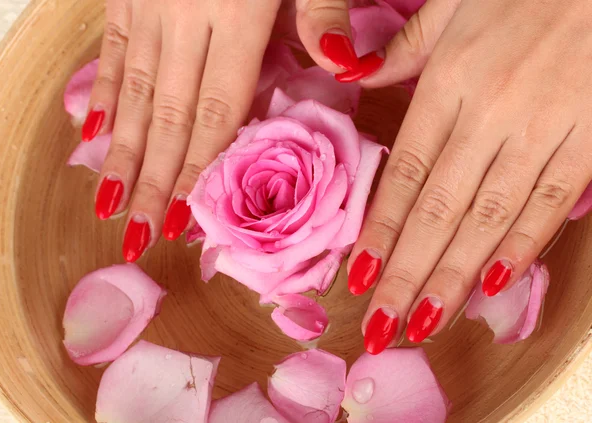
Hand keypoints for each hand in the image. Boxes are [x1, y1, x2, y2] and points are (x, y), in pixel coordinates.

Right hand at [85, 0, 364, 262]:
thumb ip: (322, 9)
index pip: (214, 112)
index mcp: (236, 11)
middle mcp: (183, 14)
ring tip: (111, 202)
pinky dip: (102, 91)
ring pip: (131, 90)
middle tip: (138, 235)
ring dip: (120, 151)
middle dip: (152, 181)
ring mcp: (148, 0)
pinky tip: (92, 128)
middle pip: (167, 115)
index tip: (182, 220)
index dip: (198, 169)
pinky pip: (110, 46)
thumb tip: (344, 65)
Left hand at [346, 0, 591, 353]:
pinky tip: (495, 283)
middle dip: (407, 275)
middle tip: (381, 325)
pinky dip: (525, 244)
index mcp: (449, 82)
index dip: (379, 232)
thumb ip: (401, 51)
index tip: (359, 278)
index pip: (404, 176)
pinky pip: (555, 199)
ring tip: (425, 322)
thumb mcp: (449, 5)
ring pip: (491, 217)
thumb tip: (351, 77)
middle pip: (438, 210)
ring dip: (455, 277)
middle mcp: (490, 111)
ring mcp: (545, 125)